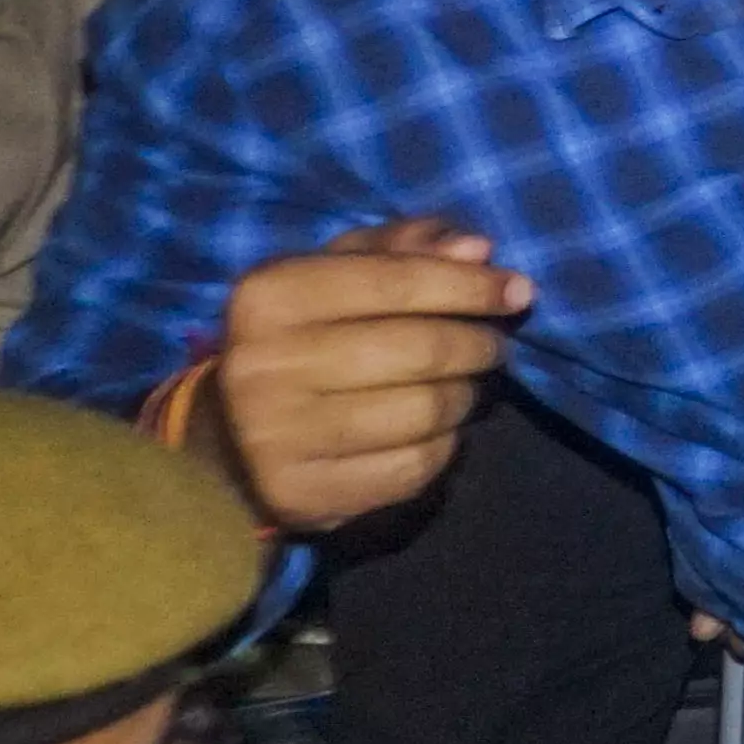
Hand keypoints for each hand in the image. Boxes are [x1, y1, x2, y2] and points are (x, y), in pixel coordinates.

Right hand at [204, 220, 528, 528]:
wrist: (225, 439)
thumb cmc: (300, 337)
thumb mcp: (335, 274)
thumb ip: (404, 248)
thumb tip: (479, 249)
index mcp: (268, 296)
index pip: (397, 281)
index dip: (471, 286)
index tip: (518, 291)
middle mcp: (264, 365)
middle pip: (420, 350)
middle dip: (476, 345)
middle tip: (492, 346)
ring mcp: (278, 437)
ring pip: (425, 411)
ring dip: (465, 397)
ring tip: (464, 386)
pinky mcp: (303, 495)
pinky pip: (414, 467)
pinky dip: (444, 446)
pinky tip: (434, 430)